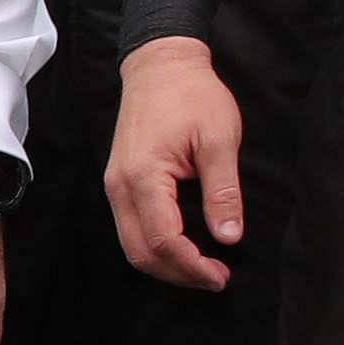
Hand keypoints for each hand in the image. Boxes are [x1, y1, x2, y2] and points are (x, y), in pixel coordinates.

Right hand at [104, 38, 248, 290]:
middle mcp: (120, 186)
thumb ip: (223, 191)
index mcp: (144, 177)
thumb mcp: (219, 140)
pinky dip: (155, 246)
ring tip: (203, 267)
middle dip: (178, 274)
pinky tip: (184, 245)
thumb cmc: (192, 95)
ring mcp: (115, 185)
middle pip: (140, 252)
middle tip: (216, 278)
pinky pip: (130, 227)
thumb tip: (228, 237)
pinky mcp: (119, 181)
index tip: (223, 276)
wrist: (160, 65)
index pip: (164, 240)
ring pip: (131, 244)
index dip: (193, 266)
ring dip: (166, 264)